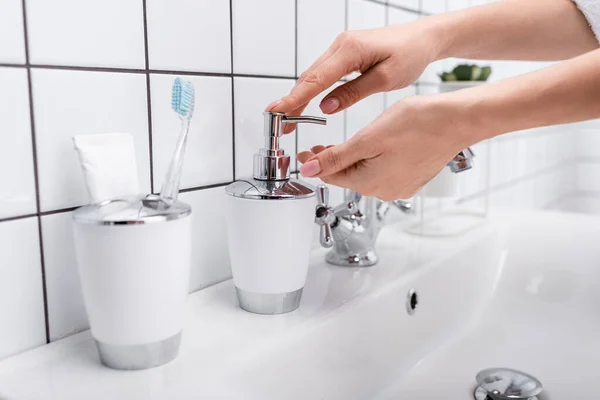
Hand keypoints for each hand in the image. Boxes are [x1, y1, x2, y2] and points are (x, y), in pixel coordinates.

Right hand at [266, 22, 438, 132]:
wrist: (424, 37)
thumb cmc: (410, 55)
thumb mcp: (385, 79)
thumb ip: (353, 93)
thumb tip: (324, 108)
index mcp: (350, 50)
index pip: (315, 79)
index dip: (294, 98)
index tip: (277, 112)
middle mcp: (341, 45)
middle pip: (308, 77)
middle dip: (291, 101)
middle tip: (280, 125)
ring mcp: (341, 47)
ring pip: (313, 75)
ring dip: (299, 96)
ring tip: (288, 118)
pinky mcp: (344, 52)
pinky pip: (322, 72)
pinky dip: (311, 88)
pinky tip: (305, 102)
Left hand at [297, 96, 474, 200]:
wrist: (456, 121)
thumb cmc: (418, 124)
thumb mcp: (367, 139)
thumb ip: (336, 157)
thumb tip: (310, 171)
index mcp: (370, 183)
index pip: (331, 176)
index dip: (314, 163)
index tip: (304, 153)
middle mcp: (384, 191)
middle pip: (347, 177)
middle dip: (331, 162)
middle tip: (318, 147)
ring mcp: (400, 187)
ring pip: (365, 175)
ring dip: (351, 161)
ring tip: (342, 146)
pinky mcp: (411, 179)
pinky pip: (383, 173)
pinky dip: (371, 162)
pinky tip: (370, 149)